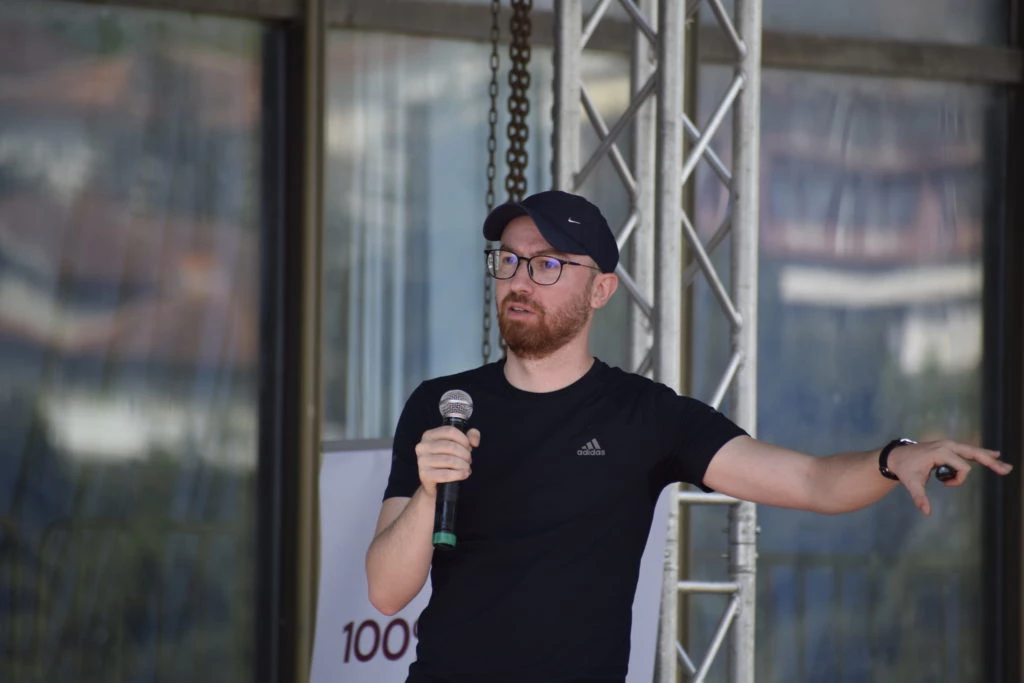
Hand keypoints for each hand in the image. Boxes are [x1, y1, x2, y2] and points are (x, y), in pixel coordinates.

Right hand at [414, 426, 480, 496]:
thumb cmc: (447, 462)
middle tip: (468, 460)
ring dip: (463, 465)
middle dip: (465, 454)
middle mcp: (422, 446)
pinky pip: (446, 474)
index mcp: (429, 435)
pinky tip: (464, 474)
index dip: (464, 439)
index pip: (450, 431)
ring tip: (466, 468)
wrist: (435, 483)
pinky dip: (459, 474)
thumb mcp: (458, 445)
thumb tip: (474, 441)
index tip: (469, 447)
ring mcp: (422, 461)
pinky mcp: (425, 475)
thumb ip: (470, 436)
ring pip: (450, 460)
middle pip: (451, 446)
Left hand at [887, 440, 1011, 514]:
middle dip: (990, 462)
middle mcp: (947, 445)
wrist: (897, 456)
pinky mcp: (949, 447)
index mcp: (940, 452)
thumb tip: (926, 512)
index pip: (962, 468)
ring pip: (974, 451)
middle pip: (974, 453)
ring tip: (1005, 467)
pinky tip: (995, 454)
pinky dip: (981, 453)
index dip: (958, 480)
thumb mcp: (911, 483)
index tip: (944, 483)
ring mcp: (949, 445)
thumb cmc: (905, 468)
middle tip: (1006, 470)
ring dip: (989, 458)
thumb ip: (919, 496)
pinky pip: (968, 450)